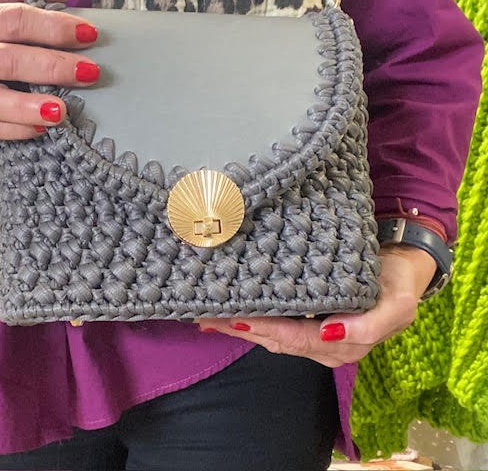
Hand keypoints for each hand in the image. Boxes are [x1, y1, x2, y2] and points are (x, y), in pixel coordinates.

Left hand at [196, 246, 436, 366]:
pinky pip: (279, 325)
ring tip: (212, 316)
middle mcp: (326, 344)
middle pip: (277, 340)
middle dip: (243, 331)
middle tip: (208, 317)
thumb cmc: (399, 283)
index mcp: (345, 343)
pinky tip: (236, 313)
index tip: (233, 319)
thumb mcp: (398, 305)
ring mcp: (317, 334)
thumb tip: (328, 335)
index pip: (295, 338)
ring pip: (274, 335)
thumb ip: (369, 326)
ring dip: (244, 327)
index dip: (264, 330)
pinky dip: (256, 319)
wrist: (403, 266)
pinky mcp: (312, 320)